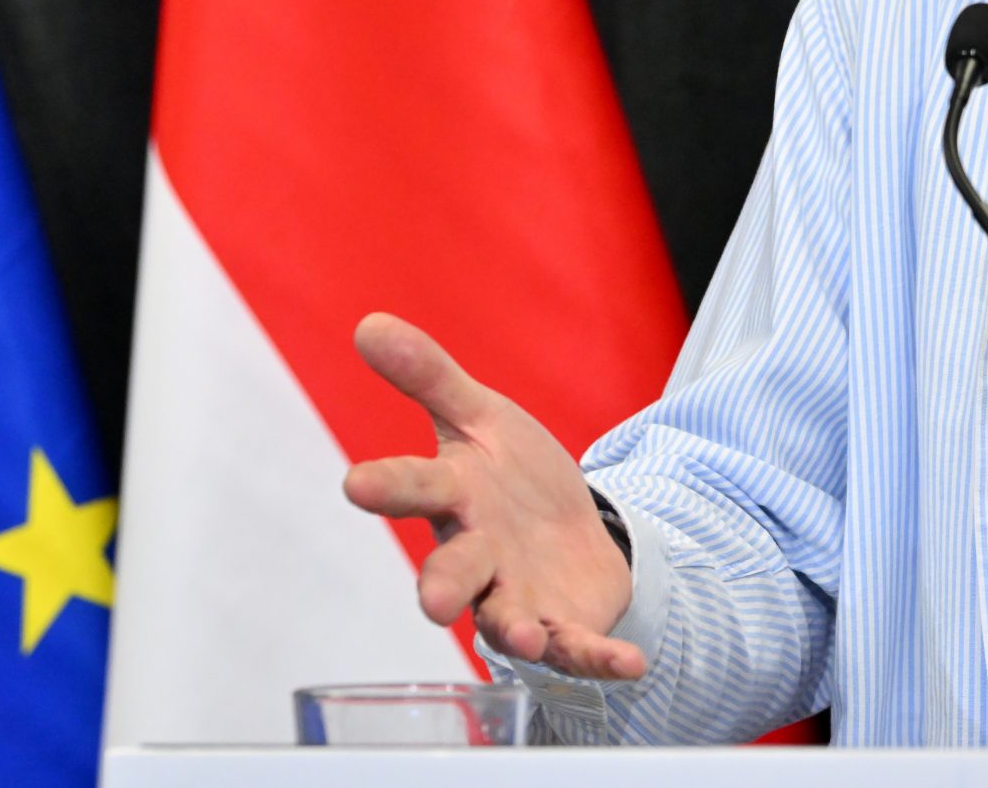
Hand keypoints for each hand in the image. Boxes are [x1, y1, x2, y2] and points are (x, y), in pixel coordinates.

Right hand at [342, 312, 642, 679]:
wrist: (568, 527)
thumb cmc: (509, 474)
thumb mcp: (480, 416)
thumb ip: (430, 376)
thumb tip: (368, 322)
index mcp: (456, 496)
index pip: (414, 486)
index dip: (386, 485)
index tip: (356, 482)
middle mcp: (478, 555)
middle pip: (454, 571)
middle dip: (444, 586)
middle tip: (434, 603)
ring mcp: (516, 596)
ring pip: (506, 620)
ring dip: (516, 632)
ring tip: (526, 641)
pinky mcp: (562, 625)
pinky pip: (579, 647)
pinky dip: (600, 659)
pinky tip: (630, 664)